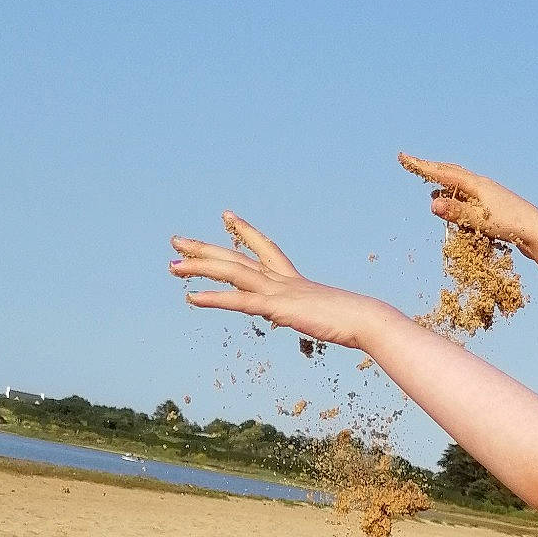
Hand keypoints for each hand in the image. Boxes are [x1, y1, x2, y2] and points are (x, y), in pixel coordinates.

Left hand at [169, 215, 373, 349]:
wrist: (367, 320)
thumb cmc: (359, 321)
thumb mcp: (331, 316)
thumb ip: (315, 314)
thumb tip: (313, 320)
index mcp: (295, 280)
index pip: (265, 248)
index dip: (244, 231)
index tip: (226, 215)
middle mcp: (282, 279)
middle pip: (235, 257)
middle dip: (204, 249)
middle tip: (176, 241)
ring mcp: (278, 291)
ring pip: (231, 273)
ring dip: (199, 268)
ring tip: (171, 265)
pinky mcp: (278, 308)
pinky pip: (238, 301)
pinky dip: (214, 298)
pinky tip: (191, 297)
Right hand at [398, 156, 537, 263]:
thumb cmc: (511, 226)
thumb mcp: (481, 220)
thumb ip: (457, 212)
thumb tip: (432, 203)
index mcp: (477, 184)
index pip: (442, 171)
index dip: (421, 166)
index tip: (403, 157)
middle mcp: (483, 185)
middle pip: (451, 172)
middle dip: (431, 169)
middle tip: (412, 164)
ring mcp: (490, 195)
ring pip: (461, 185)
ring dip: (444, 183)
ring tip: (431, 184)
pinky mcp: (496, 207)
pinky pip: (470, 197)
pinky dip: (457, 197)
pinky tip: (456, 204)